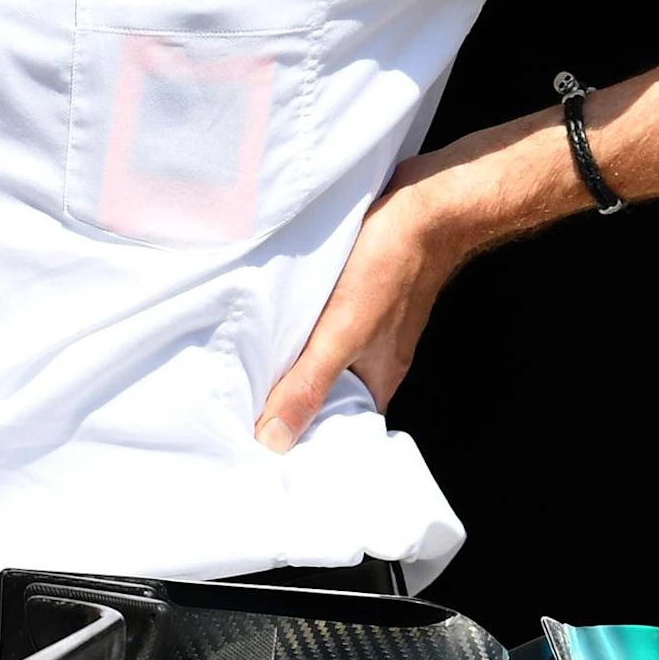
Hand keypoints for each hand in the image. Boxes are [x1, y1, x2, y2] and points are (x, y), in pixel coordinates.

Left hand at [253, 164, 461, 452]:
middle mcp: (375, 361)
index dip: (304, 443)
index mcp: (379, 383)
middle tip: (235, 411)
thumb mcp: (342, 334)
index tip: (259, 452)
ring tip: (241, 369)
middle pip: (325, 395)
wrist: (423, 206)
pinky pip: (322, 325)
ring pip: (321, 358)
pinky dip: (298, 328)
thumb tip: (273, 441)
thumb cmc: (388, 269)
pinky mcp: (357, 298)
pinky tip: (270, 321)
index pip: (338, 432)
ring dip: (289, 362)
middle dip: (287, 402)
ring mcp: (368, 328)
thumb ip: (309, 385)